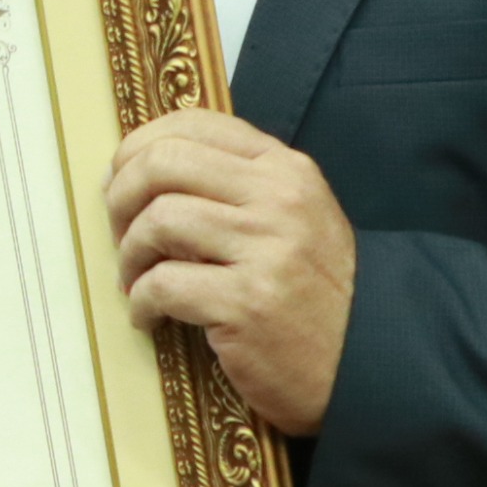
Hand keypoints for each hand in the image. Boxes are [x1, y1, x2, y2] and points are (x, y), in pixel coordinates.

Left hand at [105, 110, 357, 435]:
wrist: (368, 362)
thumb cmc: (317, 294)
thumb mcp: (296, 218)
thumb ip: (239, 187)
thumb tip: (146, 170)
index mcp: (285, 170)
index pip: (193, 125)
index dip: (139, 148)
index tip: (121, 179)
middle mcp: (277, 200)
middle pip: (163, 164)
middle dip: (121, 197)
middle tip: (119, 233)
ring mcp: (265, 250)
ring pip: (157, 220)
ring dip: (129, 255)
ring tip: (136, 280)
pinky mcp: (247, 304)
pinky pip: (162, 284)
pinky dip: (141, 303)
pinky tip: (149, 317)